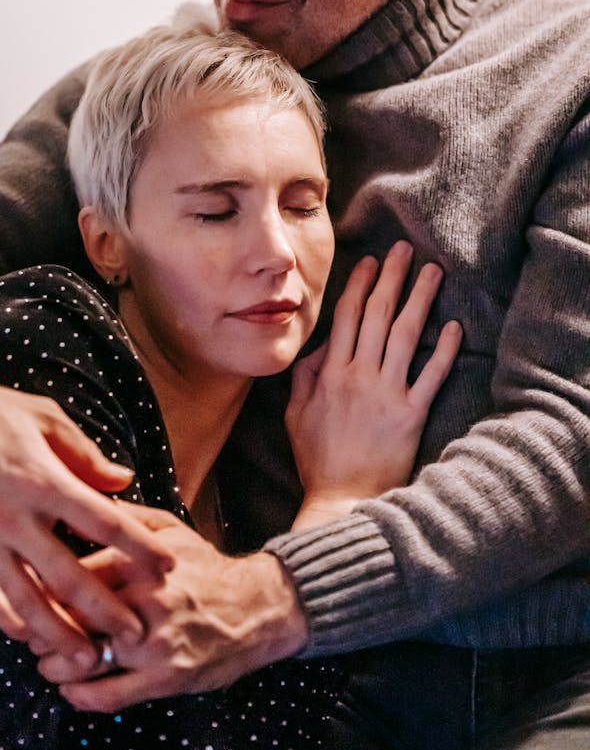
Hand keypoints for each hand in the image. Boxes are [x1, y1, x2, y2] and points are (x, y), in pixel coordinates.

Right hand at [0, 369, 172, 652]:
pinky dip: (10, 625)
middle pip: (69, 577)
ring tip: (90, 658)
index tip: (168, 564)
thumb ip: (87, 456)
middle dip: (106, 610)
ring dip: (61, 634)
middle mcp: (13, 518)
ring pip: (27, 603)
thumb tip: (124, 481)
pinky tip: (33, 636)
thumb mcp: (46, 418)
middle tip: (137, 634)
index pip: (103, 521)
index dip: (139, 545)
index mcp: (41, 481)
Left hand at [36, 507, 307, 710]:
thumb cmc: (207, 567)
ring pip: (87, 657)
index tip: (30, 592)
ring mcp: (156, 640)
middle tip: (31, 633)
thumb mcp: (171, 529)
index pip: (74, 573)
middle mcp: (146, 599)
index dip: (43, 586)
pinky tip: (72, 690)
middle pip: (75, 616)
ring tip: (47, 663)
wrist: (258, 607)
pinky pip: (112, 694)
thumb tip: (88, 498)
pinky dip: (83, 696)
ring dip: (56, 665)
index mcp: (141, 560)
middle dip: (43, 628)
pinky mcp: (167, 677)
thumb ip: (128, 517)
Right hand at [286, 241, 461, 528]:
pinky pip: (431, 375)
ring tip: (432, 272)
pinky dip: (443, 349)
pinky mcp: (411, 414)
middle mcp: (359, 375)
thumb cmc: (317, 460)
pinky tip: (454, 326)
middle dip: (392, 278)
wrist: (342, 500)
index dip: (359, 285)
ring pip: (405, 335)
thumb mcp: (295, 415)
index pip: (346, 316)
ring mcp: (386, 393)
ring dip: (420, 299)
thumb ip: (303, 377)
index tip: (371, 261)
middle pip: (377, 315)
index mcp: (330, 373)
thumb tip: (316, 349)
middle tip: (404, 250)